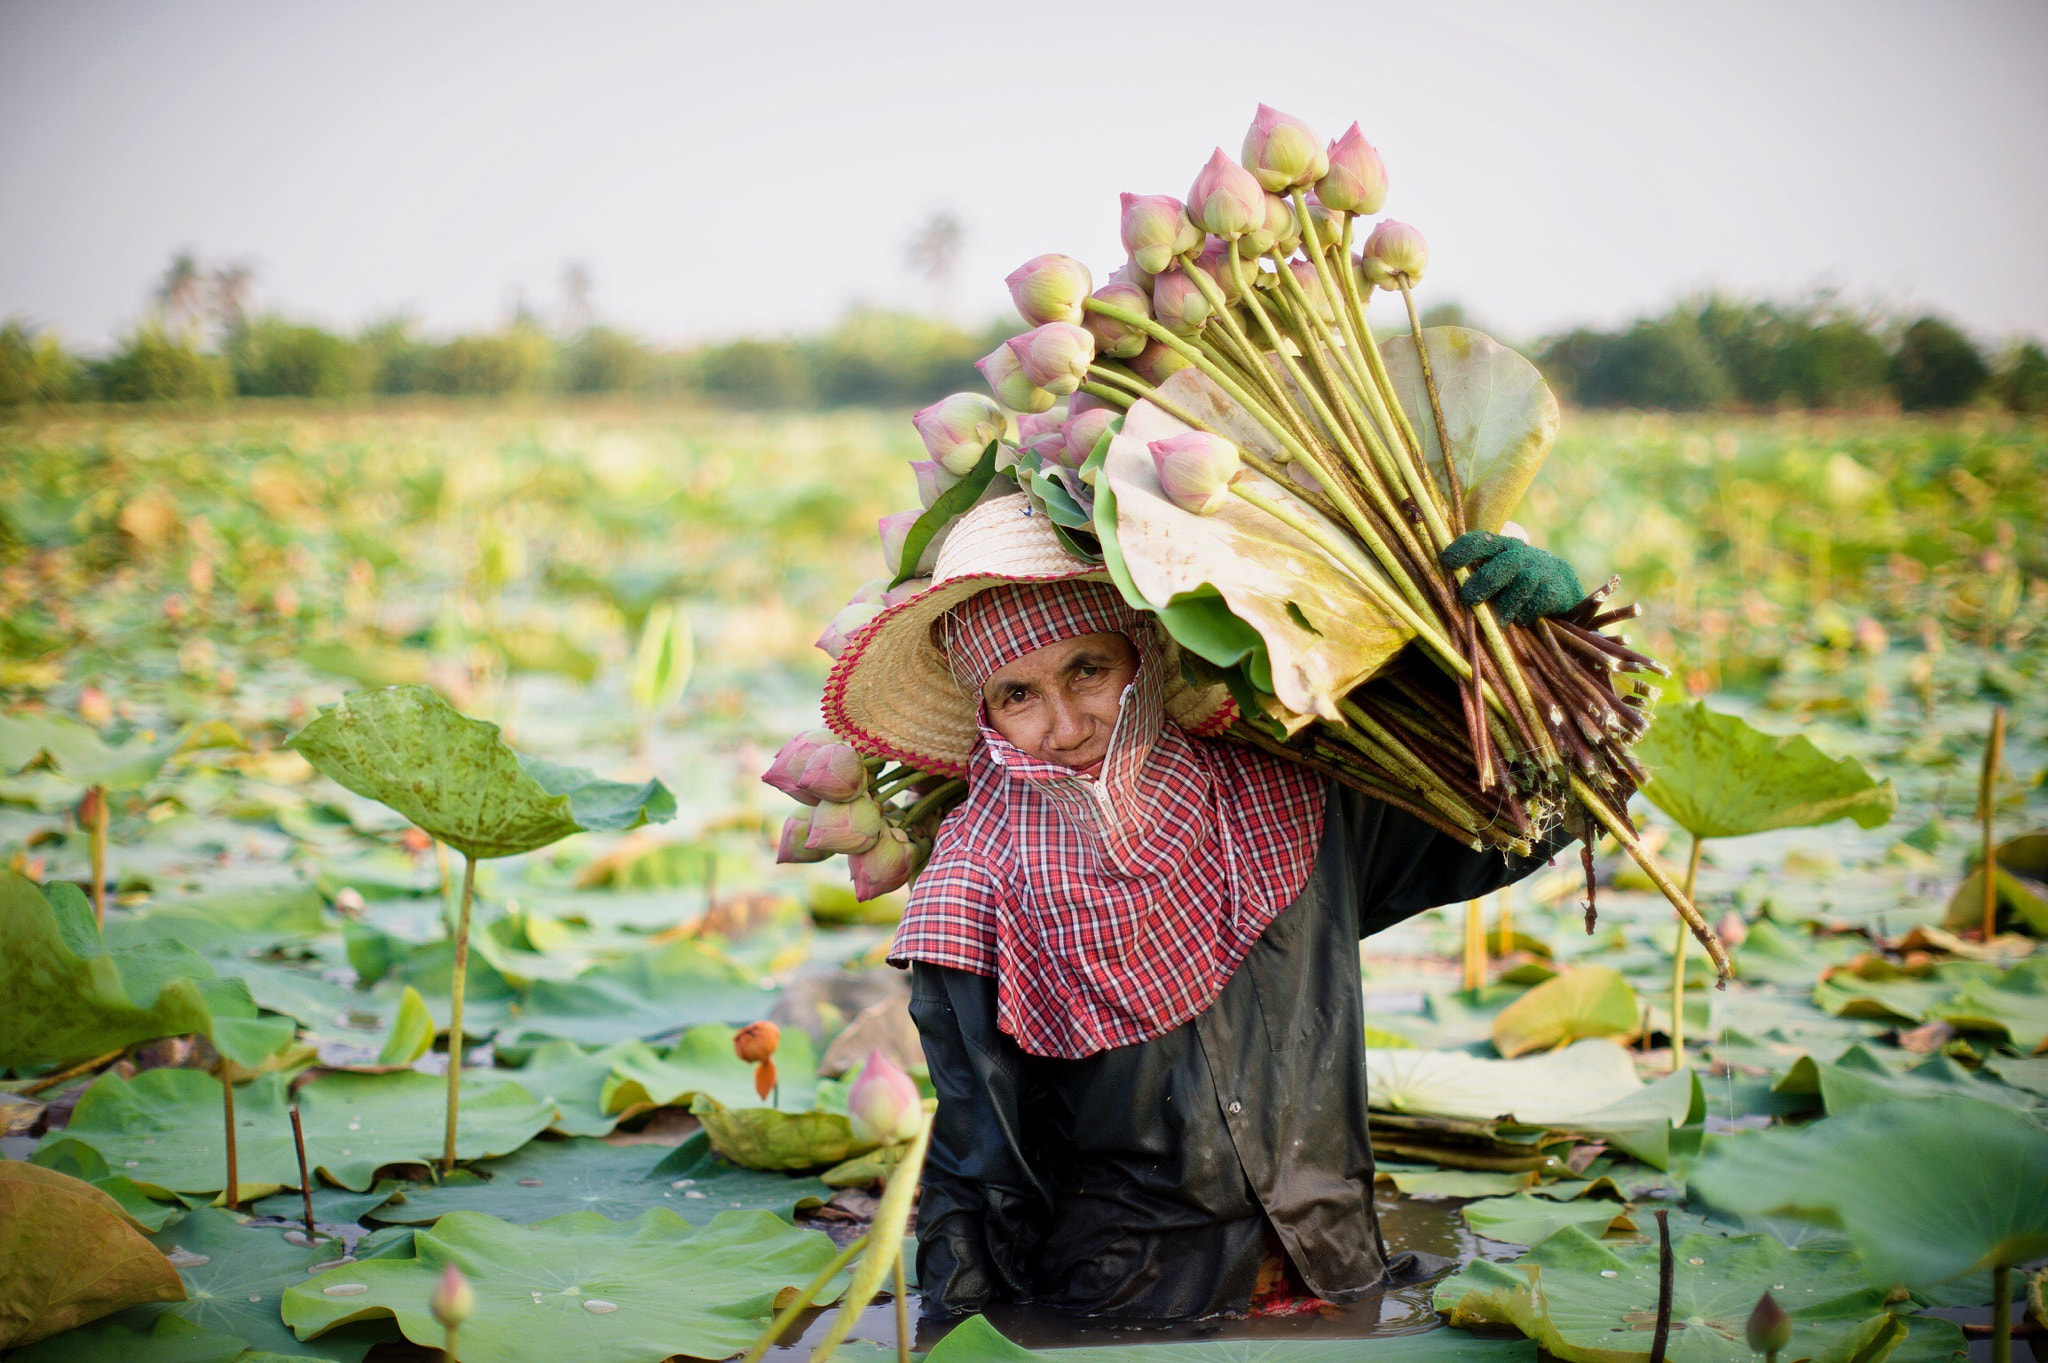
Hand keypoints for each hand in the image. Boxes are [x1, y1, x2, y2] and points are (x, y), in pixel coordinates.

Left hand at [1439, 531, 1584, 625]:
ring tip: (1499, 621)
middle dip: (1484, 581)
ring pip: (1523, 583)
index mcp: (1502, 547)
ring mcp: (1542, 571)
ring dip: (1506, 605)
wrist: (1563, 589)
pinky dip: (1526, 615)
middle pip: (1504, 562)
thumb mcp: (1497, 573)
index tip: (1446, 561)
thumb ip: (1477, 575)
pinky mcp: (1557, 590)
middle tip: (1469, 598)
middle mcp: (1522, 555)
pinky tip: (1522, 619)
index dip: (1464, 548)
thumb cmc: (1516, 584)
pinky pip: (1538, 603)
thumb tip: (1449, 592)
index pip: (1481, 540)